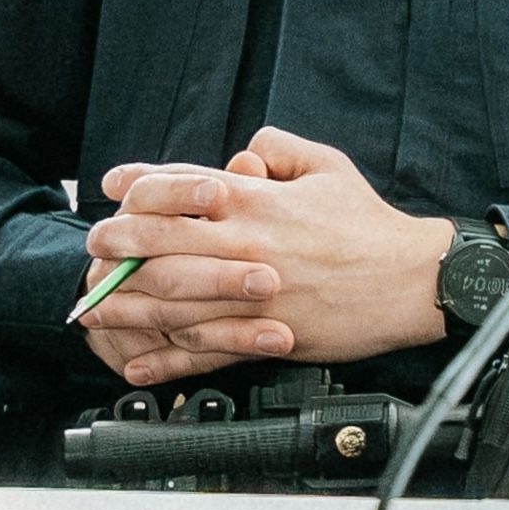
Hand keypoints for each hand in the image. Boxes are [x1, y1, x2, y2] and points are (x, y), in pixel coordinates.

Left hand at [82, 128, 453, 383]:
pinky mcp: (268, 334)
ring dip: (127, 302)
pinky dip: (168, 358)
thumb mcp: (325, 165)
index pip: (179, 184)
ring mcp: (253, 293)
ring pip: (173, 297)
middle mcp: (245, 245)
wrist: (415, 282)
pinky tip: (139, 362)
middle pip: (161, 240)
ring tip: (93, 306)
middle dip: (117, 243)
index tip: (113, 185)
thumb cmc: (372, 225)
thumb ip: (277, 147)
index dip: (137, 184)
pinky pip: (207, 348)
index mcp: (255, 200)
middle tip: (93, 246)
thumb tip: (244, 149)